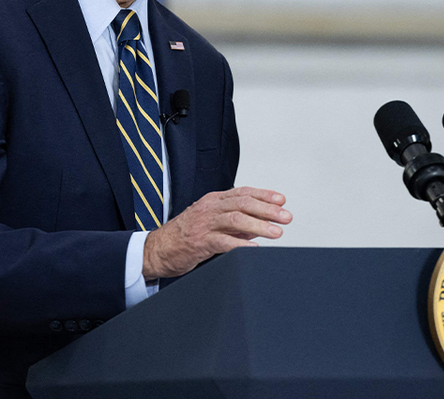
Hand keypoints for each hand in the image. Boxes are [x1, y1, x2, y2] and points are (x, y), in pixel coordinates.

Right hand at [142, 186, 290, 278]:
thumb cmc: (186, 235)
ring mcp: (204, 224)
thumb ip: (234, 221)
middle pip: (243, 203)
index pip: (243, 192)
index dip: (264, 195)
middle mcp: (210, 208)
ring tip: (277, 233)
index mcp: (213, 200)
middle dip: (268, 210)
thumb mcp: (211, 221)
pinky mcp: (199, 242)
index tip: (282, 200)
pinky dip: (242, 245)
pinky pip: (224, 242)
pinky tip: (255, 249)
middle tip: (286, 217)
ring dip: (260, 226)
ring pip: (236, 220)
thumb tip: (261, 224)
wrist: (157, 250)